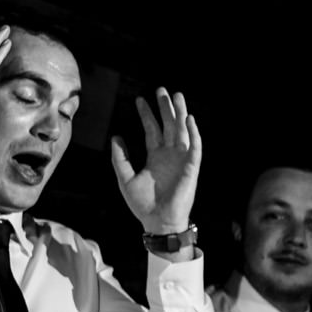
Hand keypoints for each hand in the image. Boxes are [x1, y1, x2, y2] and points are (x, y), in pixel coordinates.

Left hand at [110, 88, 201, 234]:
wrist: (157, 222)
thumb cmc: (142, 204)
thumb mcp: (125, 177)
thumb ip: (120, 157)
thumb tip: (116, 136)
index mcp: (155, 157)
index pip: (152, 130)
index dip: (146, 114)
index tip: (139, 99)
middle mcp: (169, 155)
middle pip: (168, 126)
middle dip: (165, 108)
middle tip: (161, 89)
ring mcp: (181, 160)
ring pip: (182, 132)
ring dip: (181, 114)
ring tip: (177, 96)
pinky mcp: (191, 168)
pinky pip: (195, 148)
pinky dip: (194, 134)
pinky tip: (189, 120)